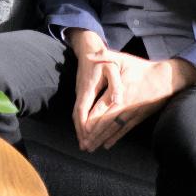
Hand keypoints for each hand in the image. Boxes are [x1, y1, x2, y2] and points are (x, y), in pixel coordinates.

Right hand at [67, 30, 112, 149]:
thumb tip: (118, 100)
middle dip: (81, 132)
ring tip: (83, 142)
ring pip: (77, 114)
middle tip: (84, 147)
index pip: (82, 110)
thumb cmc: (103, 58)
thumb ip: (115, 84)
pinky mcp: (83, 92)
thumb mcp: (111, 68)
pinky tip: (85, 128)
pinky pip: (80, 110)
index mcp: (88, 88)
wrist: (88, 48)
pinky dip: (81, 121)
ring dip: (80, 128)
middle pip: (78, 116)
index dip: (84, 125)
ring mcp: (80, 92)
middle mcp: (81, 92)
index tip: (86, 138)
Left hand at [77, 48, 194, 150]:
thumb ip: (104, 56)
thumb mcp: (122, 58)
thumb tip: (88, 55)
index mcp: (118, 93)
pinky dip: (115, 137)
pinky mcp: (138, 116)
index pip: (100, 109)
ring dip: (102, 139)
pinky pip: (125, 130)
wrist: (165, 79)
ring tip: (91, 148)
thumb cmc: (141, 68)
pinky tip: (107, 145)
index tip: (81, 130)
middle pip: (105, 123)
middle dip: (93, 134)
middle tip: (83, 145)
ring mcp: (132, 113)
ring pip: (114, 129)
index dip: (91, 120)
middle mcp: (123, 106)